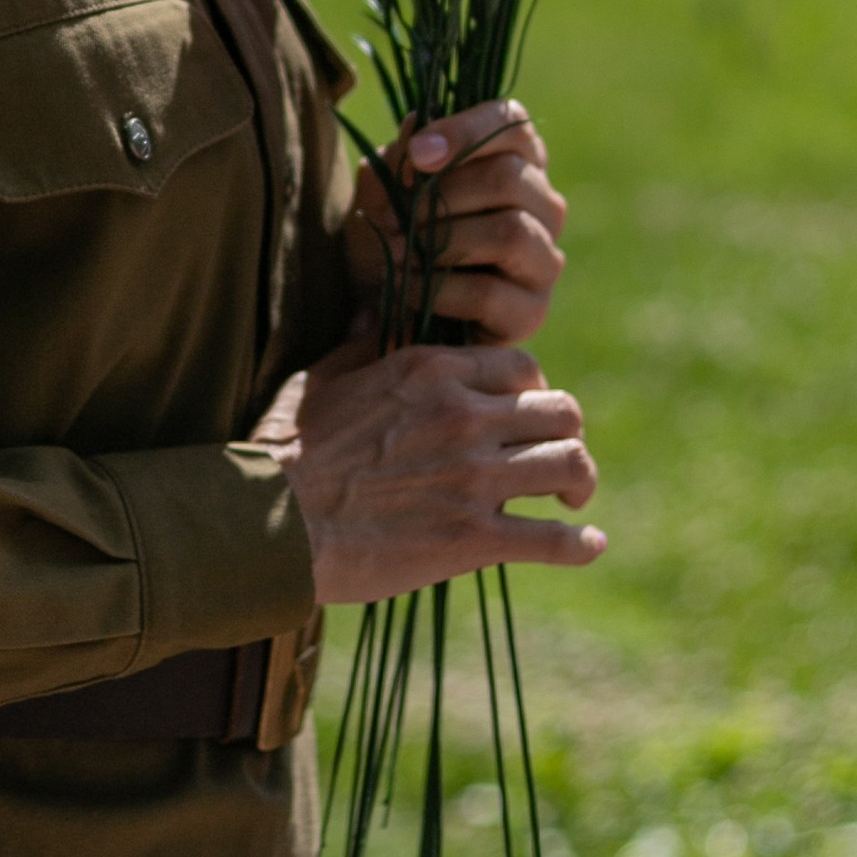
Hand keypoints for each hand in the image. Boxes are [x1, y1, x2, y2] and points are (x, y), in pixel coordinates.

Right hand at [255, 338, 601, 609]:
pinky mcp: (471, 538)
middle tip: (554, 457)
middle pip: (561, 411)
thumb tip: (368, 308)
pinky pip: (551, 540)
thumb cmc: (284, 450)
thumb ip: (357, 342)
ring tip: (572, 500)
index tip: (521, 415)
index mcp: (432, 372)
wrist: (269, 523)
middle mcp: (463, 417)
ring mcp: (472, 479)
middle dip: (565, 433)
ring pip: (569, 465)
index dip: (531, 391)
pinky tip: (588, 548)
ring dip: (580, 482)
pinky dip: (578, 545)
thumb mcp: (321, 379)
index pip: (522, 367)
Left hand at [345, 98, 566, 346]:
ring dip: (441, 241)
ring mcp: (544, 259)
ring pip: (510, 233)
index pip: (512, 123)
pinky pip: (490, 292)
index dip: (466, 132)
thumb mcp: (384, 190)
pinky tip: (404, 288)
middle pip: (508, 178)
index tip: (417, 154)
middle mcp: (543, 205)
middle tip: (390, 216)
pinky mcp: (530, 312)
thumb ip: (402, 157)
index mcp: (515, 160)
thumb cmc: (393, 234)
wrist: (383, 306)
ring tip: (395, 251)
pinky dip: (437, 289)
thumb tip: (419, 124)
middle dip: (441, 196)